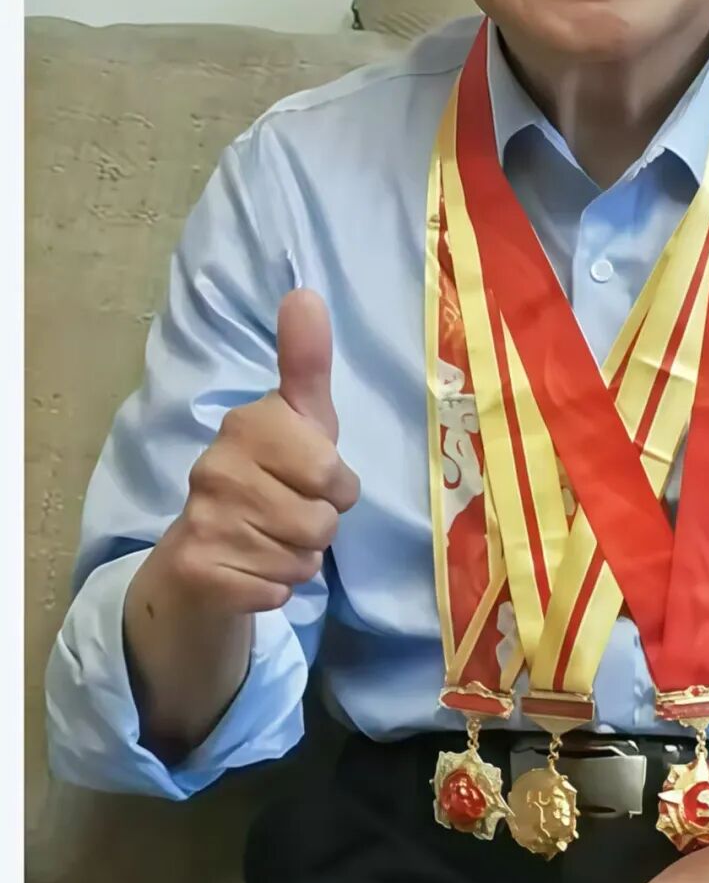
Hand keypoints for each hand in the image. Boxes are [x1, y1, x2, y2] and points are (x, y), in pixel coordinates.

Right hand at [155, 288, 359, 615]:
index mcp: (247, 424)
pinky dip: (275, 589)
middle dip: (320, 526)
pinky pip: (275, 590)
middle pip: (322, 521)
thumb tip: (306, 292)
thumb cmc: (269, 477)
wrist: (202, 557)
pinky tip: (252, 570)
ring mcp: (202, 518)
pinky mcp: (198, 569)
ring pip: (302, 559)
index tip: (313, 478)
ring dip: (298, 559)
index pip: (333, 472)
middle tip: (290, 515)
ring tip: (270, 541)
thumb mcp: (299, 419)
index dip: (336, 486)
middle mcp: (215, 467)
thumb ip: (306, 361)